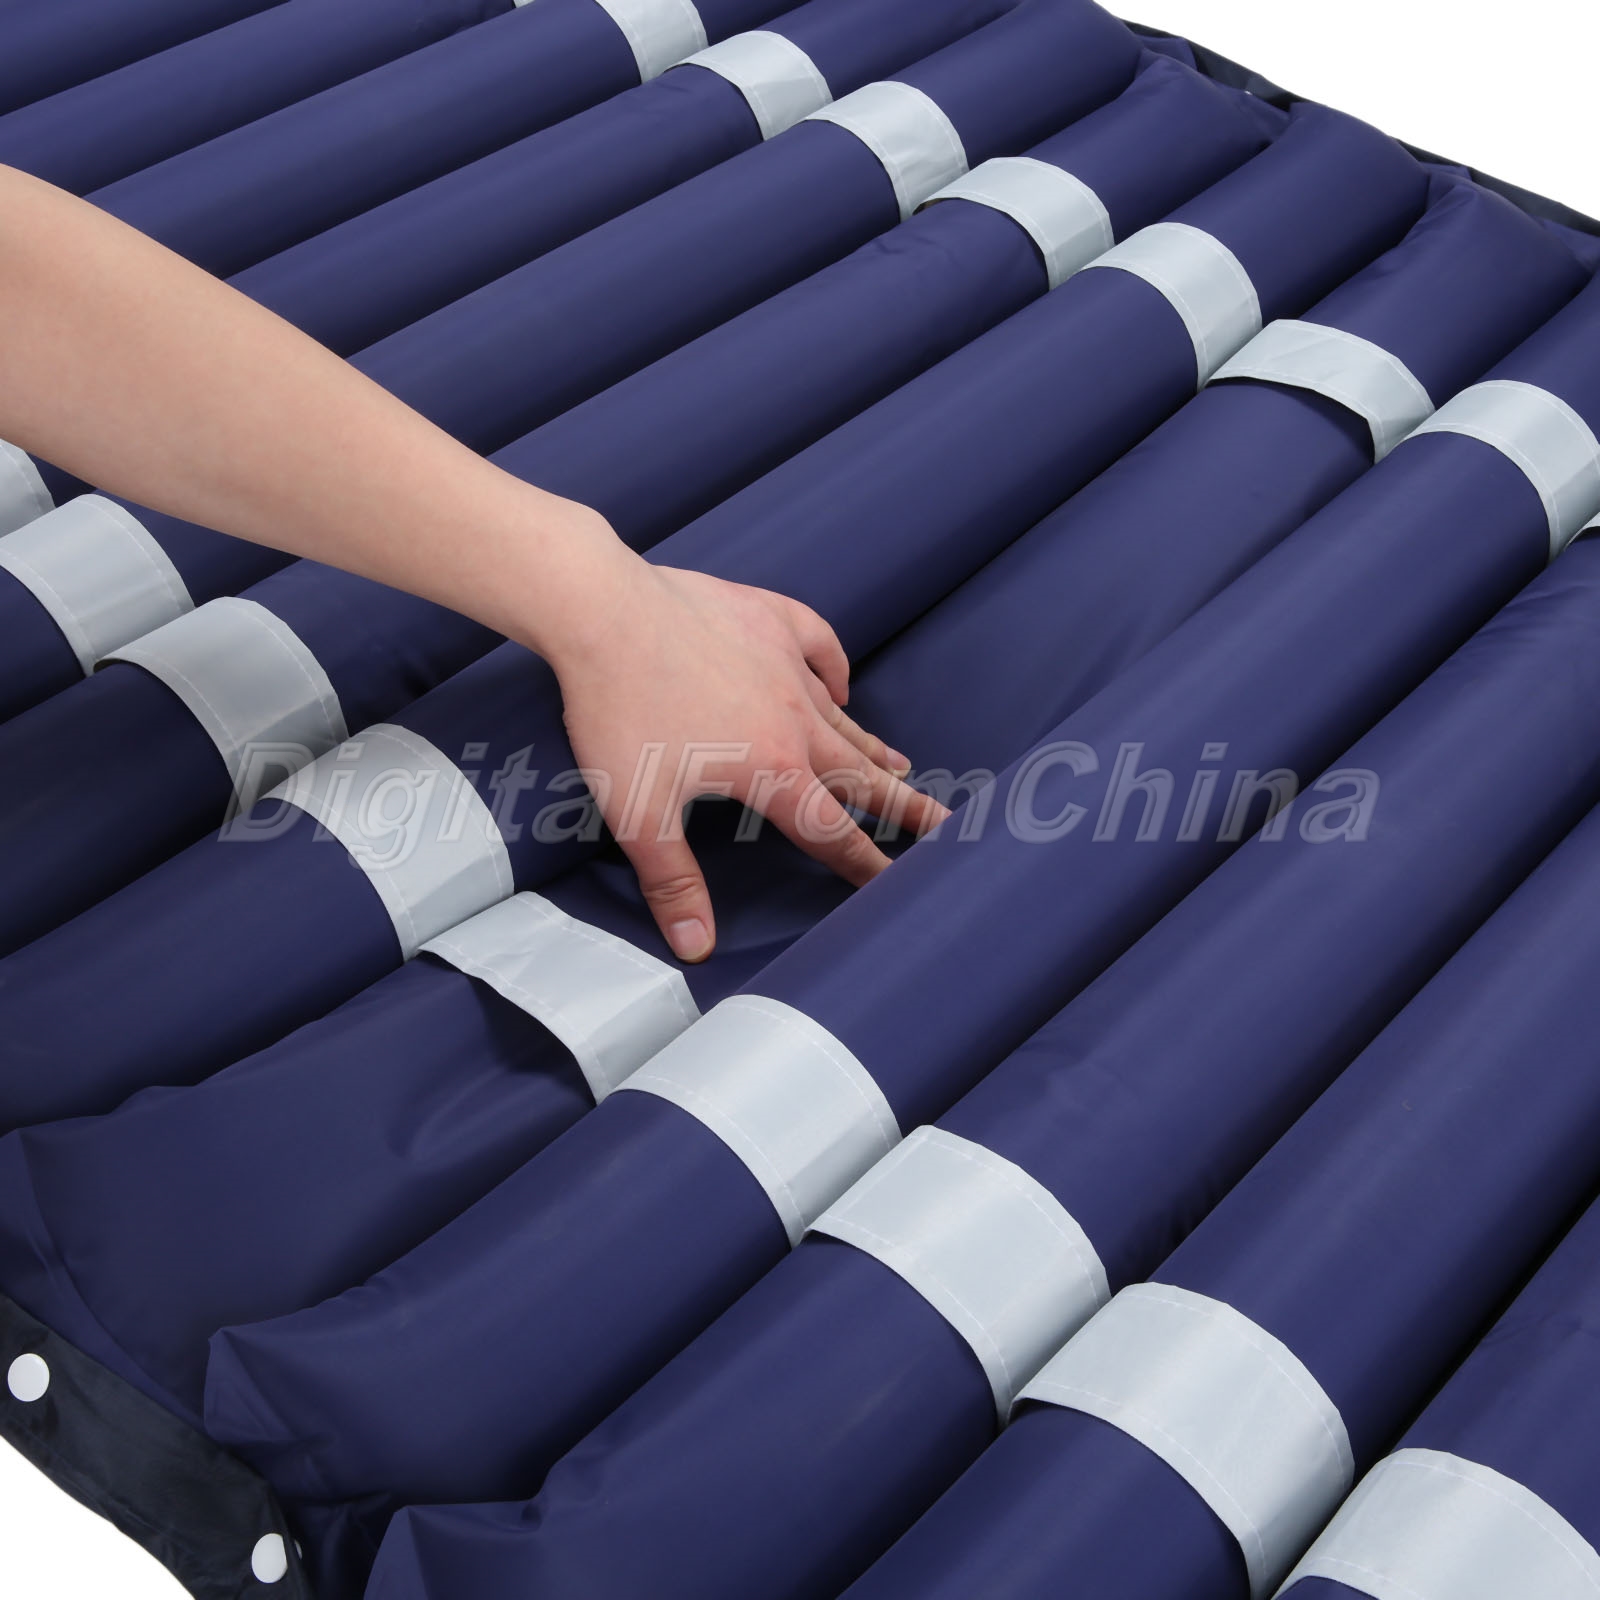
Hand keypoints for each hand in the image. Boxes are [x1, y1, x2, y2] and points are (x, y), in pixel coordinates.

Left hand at [543, 549, 947, 961]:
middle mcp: (795, 718)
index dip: (867, 866)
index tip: (899, 887)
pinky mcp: (768, 619)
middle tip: (945, 826)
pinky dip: (835, 666)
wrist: (602, 609)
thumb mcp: (637, 810)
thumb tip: (696, 948)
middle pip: (860, 776)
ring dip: (871, 749)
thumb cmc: (615, 710)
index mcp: (772, 769)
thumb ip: (672, 880)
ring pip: (843, 718)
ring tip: (900, 766)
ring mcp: (786, 664)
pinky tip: (840, 683)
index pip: (832, 833)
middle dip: (904, 807)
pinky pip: (820, 645)